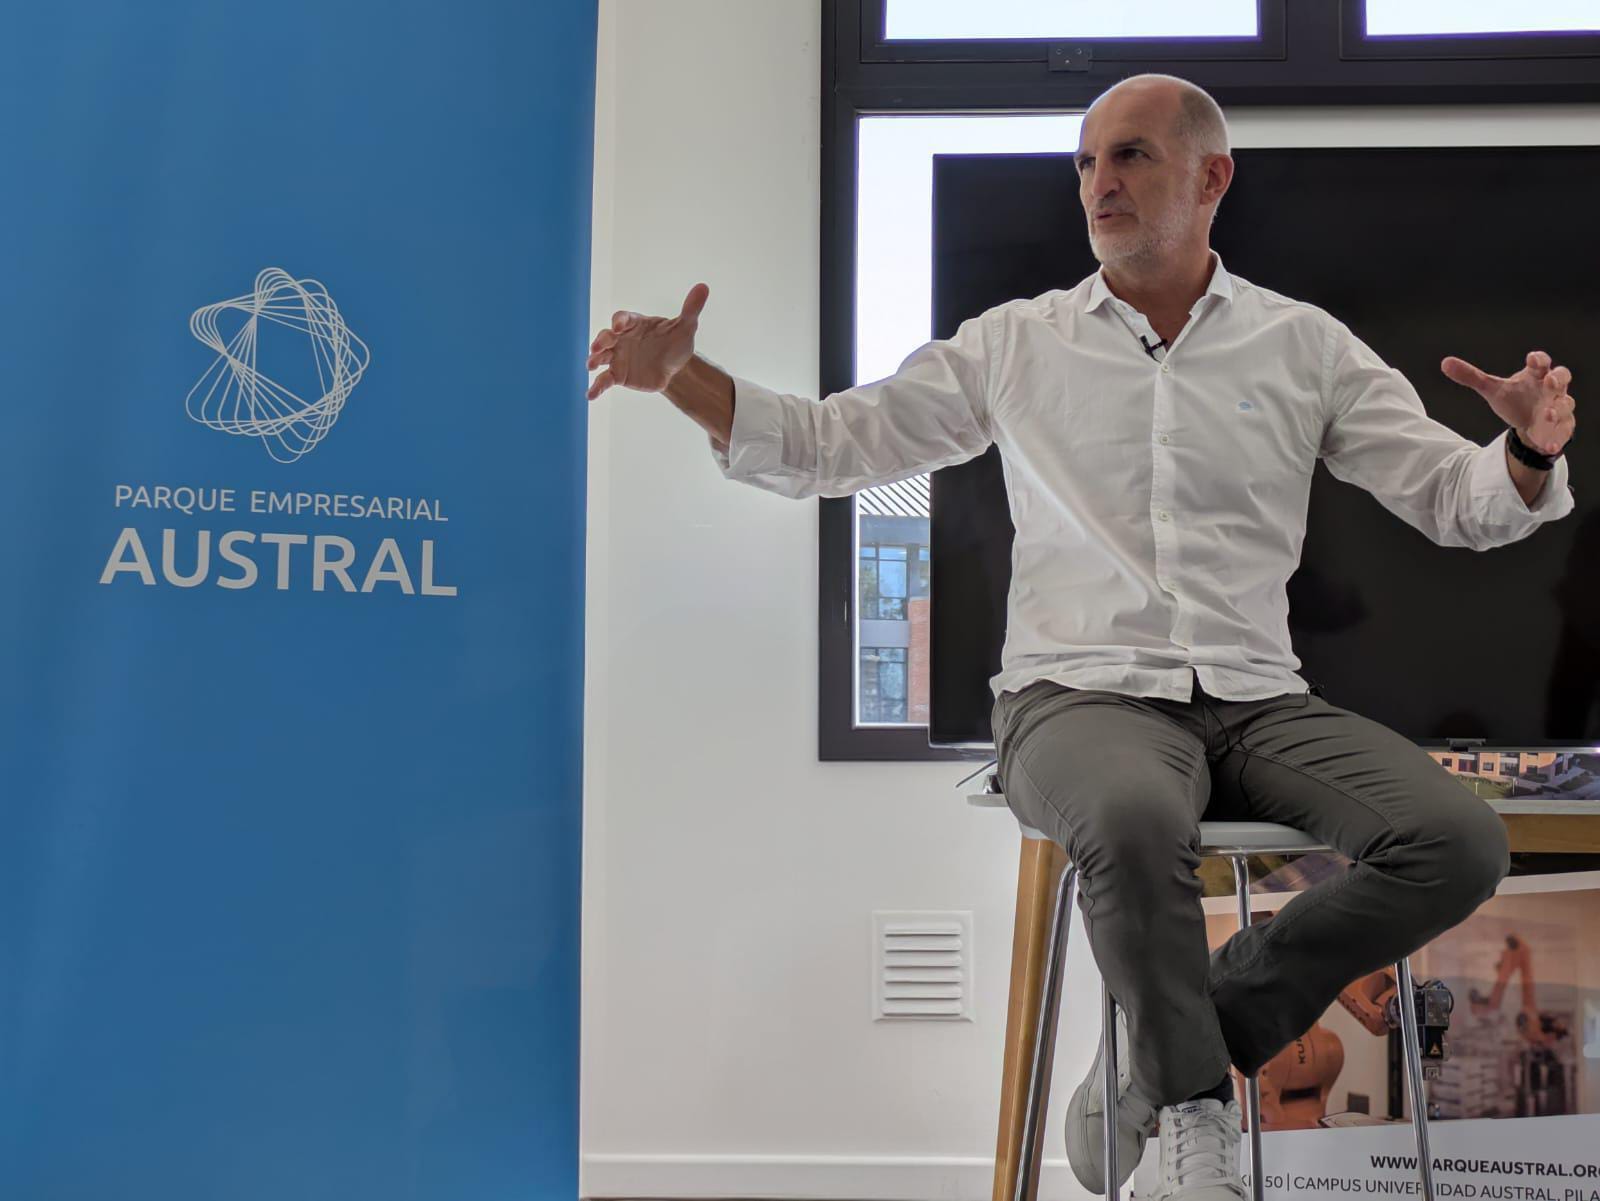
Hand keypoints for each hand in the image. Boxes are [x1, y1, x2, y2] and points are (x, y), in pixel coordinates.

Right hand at [586, 283, 708, 400]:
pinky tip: (590, 395)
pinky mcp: (619, 375)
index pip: (622, 318)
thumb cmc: (676, 341)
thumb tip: (704, 287)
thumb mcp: (686, 326)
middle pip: (606, 336)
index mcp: (634, 323)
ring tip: (591, 365)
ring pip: (601, 356)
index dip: (619, 321)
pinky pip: (604, 380)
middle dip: (601, 340)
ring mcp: (618, 357)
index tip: (620, 325)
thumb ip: (691, 309)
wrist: (675, 366)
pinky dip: (596, 387)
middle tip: (598, 346)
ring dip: (594, 359)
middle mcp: (622, 339)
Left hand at [1440, 350, 1575, 456]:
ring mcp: (1559, 407)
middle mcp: (1550, 389)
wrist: (1528, 423)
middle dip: (1558, 379)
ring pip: (1566, 404)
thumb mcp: (1493, 390)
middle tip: (1550, 383)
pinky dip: (1557, 438)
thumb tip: (1445, 363)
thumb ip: (1471, 376)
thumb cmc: (1515, 400)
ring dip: (1558, 409)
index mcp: (1535, 375)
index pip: (1541, 362)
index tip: (1532, 359)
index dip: (1539, 359)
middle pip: (1562, 377)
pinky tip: (1548, 446)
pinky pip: (1564, 431)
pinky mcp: (1562, 426)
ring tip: (1546, 415)